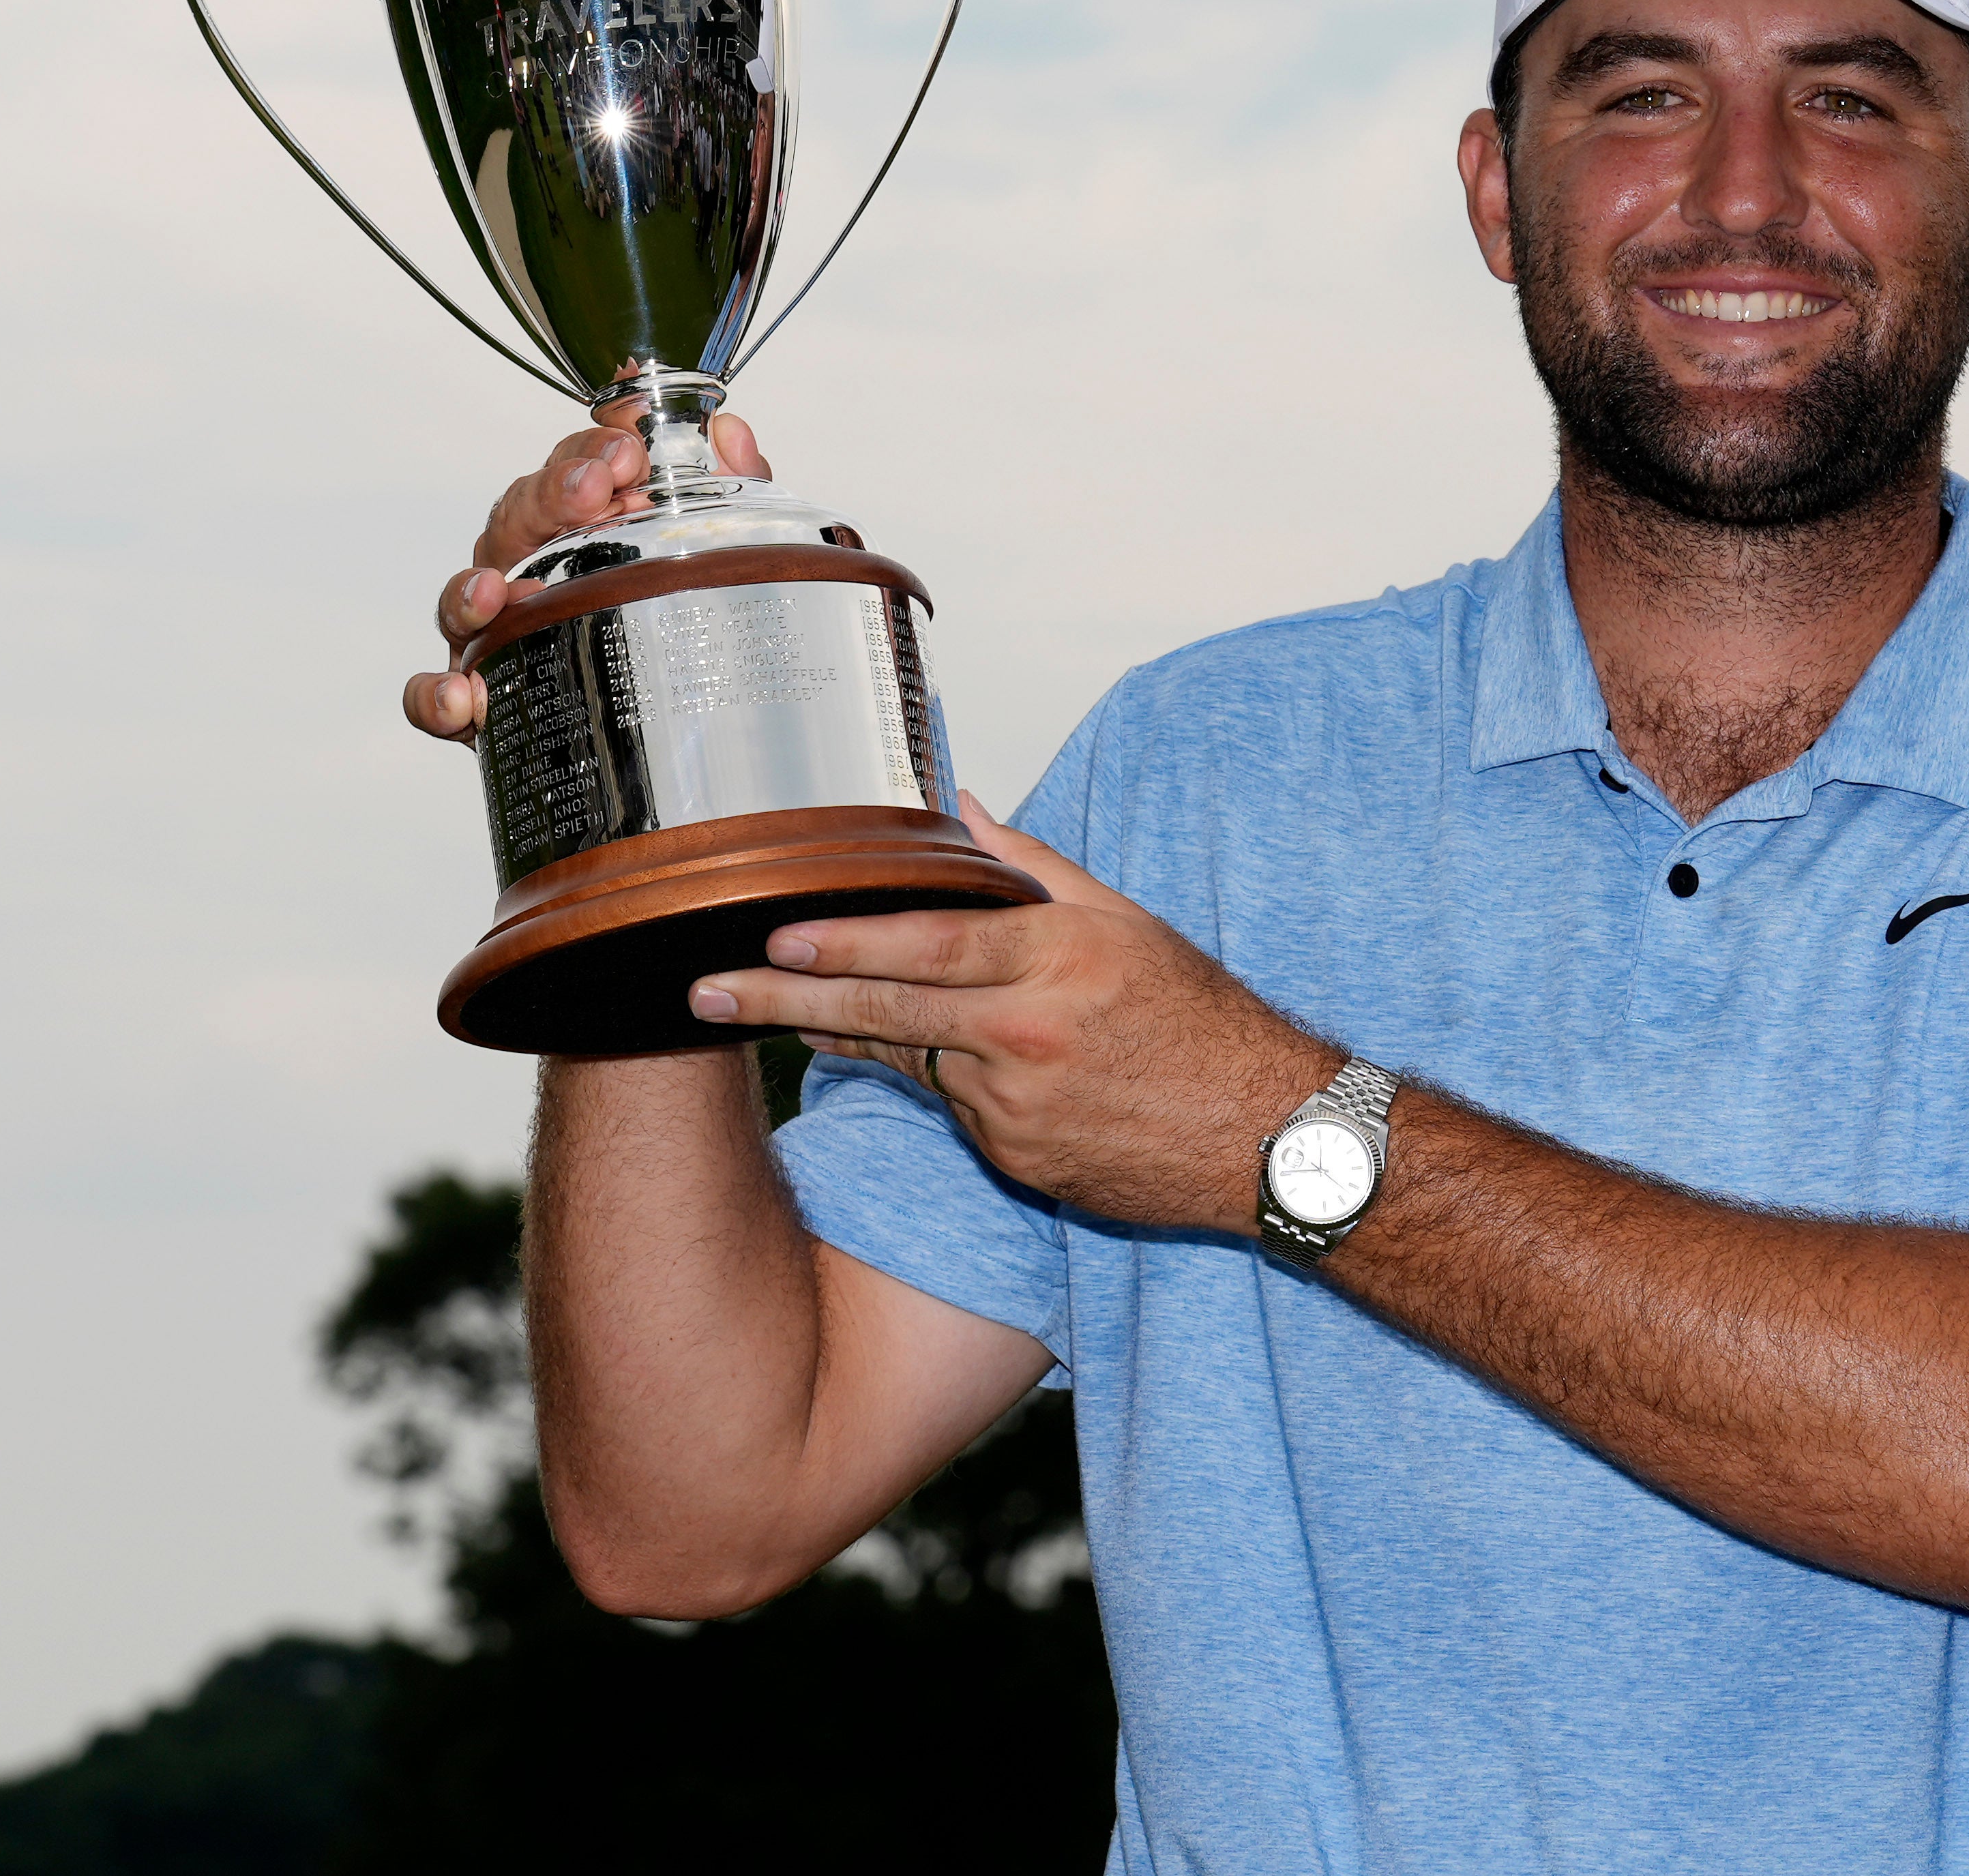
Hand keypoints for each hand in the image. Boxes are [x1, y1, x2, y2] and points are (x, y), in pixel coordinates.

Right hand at [399, 406, 772, 742]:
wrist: (678, 729)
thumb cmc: (679, 624)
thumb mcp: (719, 555)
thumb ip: (728, 492)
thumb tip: (730, 433)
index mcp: (581, 529)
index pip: (572, 470)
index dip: (593, 454)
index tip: (628, 455)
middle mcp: (530, 571)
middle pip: (517, 518)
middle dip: (548, 497)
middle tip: (590, 493)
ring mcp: (497, 634)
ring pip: (466, 598)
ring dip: (473, 591)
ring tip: (496, 591)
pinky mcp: (480, 702)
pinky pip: (437, 697)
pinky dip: (437, 695)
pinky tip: (462, 697)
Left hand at [685, 799, 1337, 1231]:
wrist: (1264, 1137)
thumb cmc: (1198, 1017)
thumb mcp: (1123, 922)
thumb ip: (1030, 863)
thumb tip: (956, 805)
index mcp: (1055, 960)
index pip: (926, 946)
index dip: (842, 944)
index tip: (772, 937)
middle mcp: (1027, 1036)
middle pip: (884, 1014)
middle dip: (782, 1002)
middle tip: (705, 992)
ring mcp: (1017, 1110)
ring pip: (915, 1062)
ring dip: (859, 1039)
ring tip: (786, 1014)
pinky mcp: (1016, 1163)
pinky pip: (957, 1111)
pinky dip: (945, 1082)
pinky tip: (959, 1068)